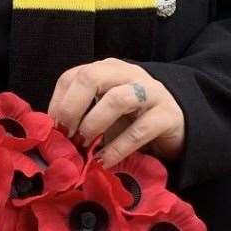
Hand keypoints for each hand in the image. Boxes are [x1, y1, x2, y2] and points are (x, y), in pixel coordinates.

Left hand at [48, 59, 185, 166]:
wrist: (180, 123)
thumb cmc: (133, 118)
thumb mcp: (104, 112)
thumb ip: (81, 116)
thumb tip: (51, 136)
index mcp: (107, 70)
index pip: (73, 76)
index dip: (58, 102)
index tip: (52, 129)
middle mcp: (127, 74)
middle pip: (91, 78)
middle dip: (72, 108)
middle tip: (66, 135)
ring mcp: (150, 92)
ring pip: (117, 99)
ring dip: (94, 124)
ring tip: (85, 145)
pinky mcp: (167, 115)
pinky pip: (139, 130)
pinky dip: (117, 148)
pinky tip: (105, 161)